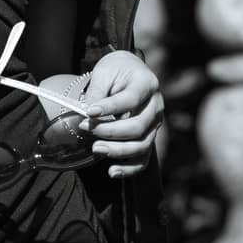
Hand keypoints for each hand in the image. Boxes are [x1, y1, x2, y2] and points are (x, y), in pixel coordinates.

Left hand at [77, 50, 163, 177]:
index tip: (88, 112)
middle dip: (110, 131)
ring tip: (95, 148)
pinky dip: (129, 168)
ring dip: (117, 150)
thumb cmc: (115, 70)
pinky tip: (112, 171)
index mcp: (146, 84)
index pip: (130, 100)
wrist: (129, 70)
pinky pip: (143, 158)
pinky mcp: (149, 137)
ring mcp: (155, 123)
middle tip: (86, 128)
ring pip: (142, 144)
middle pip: (138, 126)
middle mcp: (156, 105)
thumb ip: (96, 92)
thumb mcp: (104, 73)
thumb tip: (87, 116)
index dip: (110, 108)